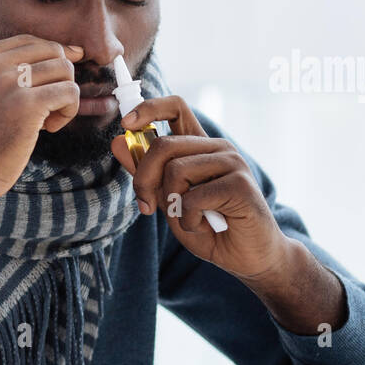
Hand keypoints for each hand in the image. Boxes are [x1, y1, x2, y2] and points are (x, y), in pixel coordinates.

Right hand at [0, 34, 84, 217]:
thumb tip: (65, 51)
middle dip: (59, 79)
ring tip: (48, 120)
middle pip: (52, 52)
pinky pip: (70, 92)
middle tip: (49, 107)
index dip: (52, 57)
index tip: (58, 81)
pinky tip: (49, 129)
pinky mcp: (26, 105)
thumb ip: (5, 72)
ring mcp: (8, 83)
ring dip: (65, 97)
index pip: (30, 41)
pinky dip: (68, 111)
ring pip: (64, 70)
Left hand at [110, 95, 290, 281]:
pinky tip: (204, 225)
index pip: (176, 107)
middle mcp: (217, 148)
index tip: (126, 123)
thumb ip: (146, 173)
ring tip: (190, 218)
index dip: (148, 109)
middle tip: (145, 206)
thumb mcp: (168, 200)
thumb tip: (118, 142)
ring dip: (171, 204)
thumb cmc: (209, 228)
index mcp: (200, 147)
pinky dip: (188, 219)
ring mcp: (232, 162)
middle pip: (164, 145)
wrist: (247, 257)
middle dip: (143, 179)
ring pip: (176, 170)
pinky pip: (193, 197)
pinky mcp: (239, 184)